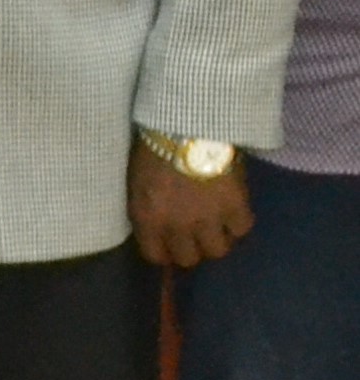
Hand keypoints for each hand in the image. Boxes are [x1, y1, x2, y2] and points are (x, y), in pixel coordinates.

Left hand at [127, 139, 253, 266]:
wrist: (187, 121)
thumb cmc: (153, 144)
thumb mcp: (138, 178)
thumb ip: (148, 207)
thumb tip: (157, 228)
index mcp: (147, 216)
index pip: (155, 255)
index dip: (164, 251)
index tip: (169, 244)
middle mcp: (177, 225)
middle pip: (188, 258)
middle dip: (190, 247)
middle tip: (194, 234)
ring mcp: (209, 219)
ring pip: (217, 250)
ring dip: (216, 239)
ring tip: (216, 225)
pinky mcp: (236, 207)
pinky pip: (241, 229)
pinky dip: (238, 222)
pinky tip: (233, 211)